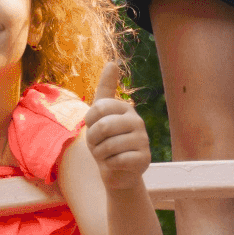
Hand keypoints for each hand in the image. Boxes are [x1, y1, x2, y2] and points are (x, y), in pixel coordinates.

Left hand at [84, 61, 150, 188]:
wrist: (117, 171)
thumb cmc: (105, 141)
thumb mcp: (100, 115)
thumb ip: (105, 89)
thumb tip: (113, 63)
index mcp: (124, 107)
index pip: (97, 108)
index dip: (89, 122)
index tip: (93, 128)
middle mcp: (137, 120)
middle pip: (103, 127)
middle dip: (93, 140)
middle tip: (98, 145)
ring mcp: (143, 139)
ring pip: (109, 146)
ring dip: (100, 154)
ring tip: (106, 155)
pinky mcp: (144, 158)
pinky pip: (117, 160)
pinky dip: (110, 165)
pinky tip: (115, 164)